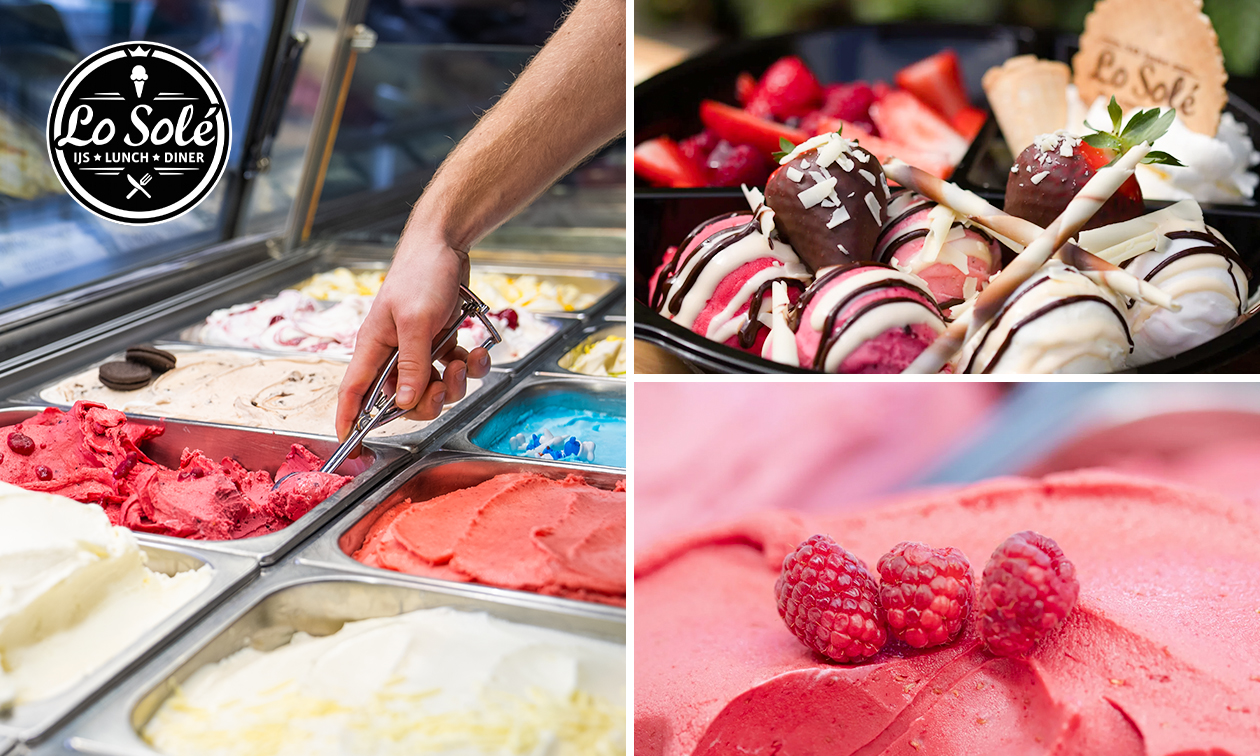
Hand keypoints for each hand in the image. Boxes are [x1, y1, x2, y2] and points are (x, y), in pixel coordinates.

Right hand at [336, 232, 491, 442]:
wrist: (447, 245)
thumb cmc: (422, 273)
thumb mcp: (416, 321)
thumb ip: (412, 364)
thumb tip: (403, 403)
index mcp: (374, 347)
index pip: (352, 392)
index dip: (349, 420)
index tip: (353, 447)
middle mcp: (393, 353)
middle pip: (402, 402)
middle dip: (427, 401)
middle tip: (443, 383)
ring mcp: (419, 350)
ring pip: (434, 390)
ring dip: (454, 383)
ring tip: (462, 360)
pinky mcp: (441, 344)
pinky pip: (455, 372)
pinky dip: (470, 367)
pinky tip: (477, 351)